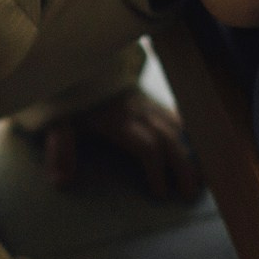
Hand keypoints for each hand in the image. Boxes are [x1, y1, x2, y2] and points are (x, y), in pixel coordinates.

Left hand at [41, 88, 200, 200]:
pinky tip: (198, 147)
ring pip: (177, 127)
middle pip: (169, 139)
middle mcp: (138, 111)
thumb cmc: (66, 99)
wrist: (74, 63)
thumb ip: (60, 150)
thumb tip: (61, 182)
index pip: (147, 146)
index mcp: (118, 119)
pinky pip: (174, 114)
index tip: (161, 193)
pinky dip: (188, 131)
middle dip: (183, 167)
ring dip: (190, 152)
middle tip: (190, 194)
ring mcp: (147, 102)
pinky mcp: (149, 98)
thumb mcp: (56, 122)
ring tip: (201, 178)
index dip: (156, 170)